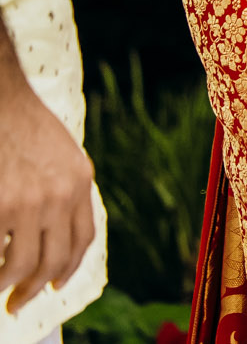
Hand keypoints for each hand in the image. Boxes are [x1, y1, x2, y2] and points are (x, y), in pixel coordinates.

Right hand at [0, 69, 96, 314]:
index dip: (69, 268)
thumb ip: (63, 187)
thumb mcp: (60, 154)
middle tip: (19, 303)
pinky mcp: (0, 206)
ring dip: (8, 285)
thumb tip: (55, 230)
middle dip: (36, 288)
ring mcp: (29, 202)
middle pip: (54, 260)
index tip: (55, 284)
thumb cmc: (22, 125)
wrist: (0, 98)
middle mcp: (61, 194)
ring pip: (22, 264)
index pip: (82, 239)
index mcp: (80, 181)